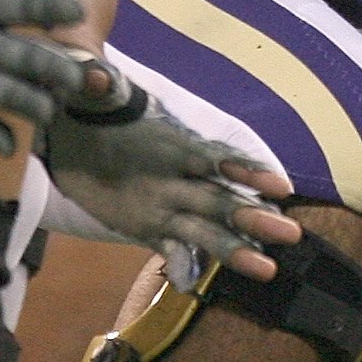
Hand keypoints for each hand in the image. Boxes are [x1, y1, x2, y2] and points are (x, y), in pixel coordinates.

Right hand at [0, 0, 98, 154]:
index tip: (76, 16)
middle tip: (73, 79)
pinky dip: (0, 141)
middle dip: (62, 71)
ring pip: (20, 97)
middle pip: (36, 58)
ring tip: (47, 112)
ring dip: (40, 107)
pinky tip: (8, 146)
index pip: (29, 3)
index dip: (57, 9)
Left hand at [42, 87, 297, 282]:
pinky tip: (190, 284)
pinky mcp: (146, 227)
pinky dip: (180, 266)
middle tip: (291, 234)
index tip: (278, 185)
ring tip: (267, 270)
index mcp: (174, 146)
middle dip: (255, 216)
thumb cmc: (91, 106)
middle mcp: (180, 179)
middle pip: (223, 200)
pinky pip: (168, 250)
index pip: (217, 158)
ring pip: (206, 231)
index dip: (246, 169)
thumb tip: (94, 76)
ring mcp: (166, 206)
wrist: (70, 132)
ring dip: (236, 250)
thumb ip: (96, 85)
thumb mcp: (92, 90)